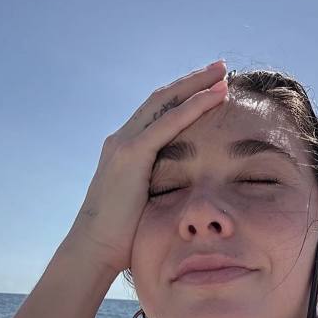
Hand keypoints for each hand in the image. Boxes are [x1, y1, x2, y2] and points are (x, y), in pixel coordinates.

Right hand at [65, 61, 227, 274]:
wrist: (95, 250)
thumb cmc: (124, 236)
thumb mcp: (146, 202)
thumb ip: (160, 186)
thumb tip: (187, 191)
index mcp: (126, 149)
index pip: (158, 111)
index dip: (184, 96)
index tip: (211, 86)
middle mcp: (122, 139)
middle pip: (162, 98)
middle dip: (193, 81)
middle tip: (221, 68)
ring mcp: (124, 144)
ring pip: (166, 102)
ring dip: (196, 85)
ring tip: (223, 73)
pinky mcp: (131, 156)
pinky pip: (168, 124)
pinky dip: (193, 108)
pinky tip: (215, 97)